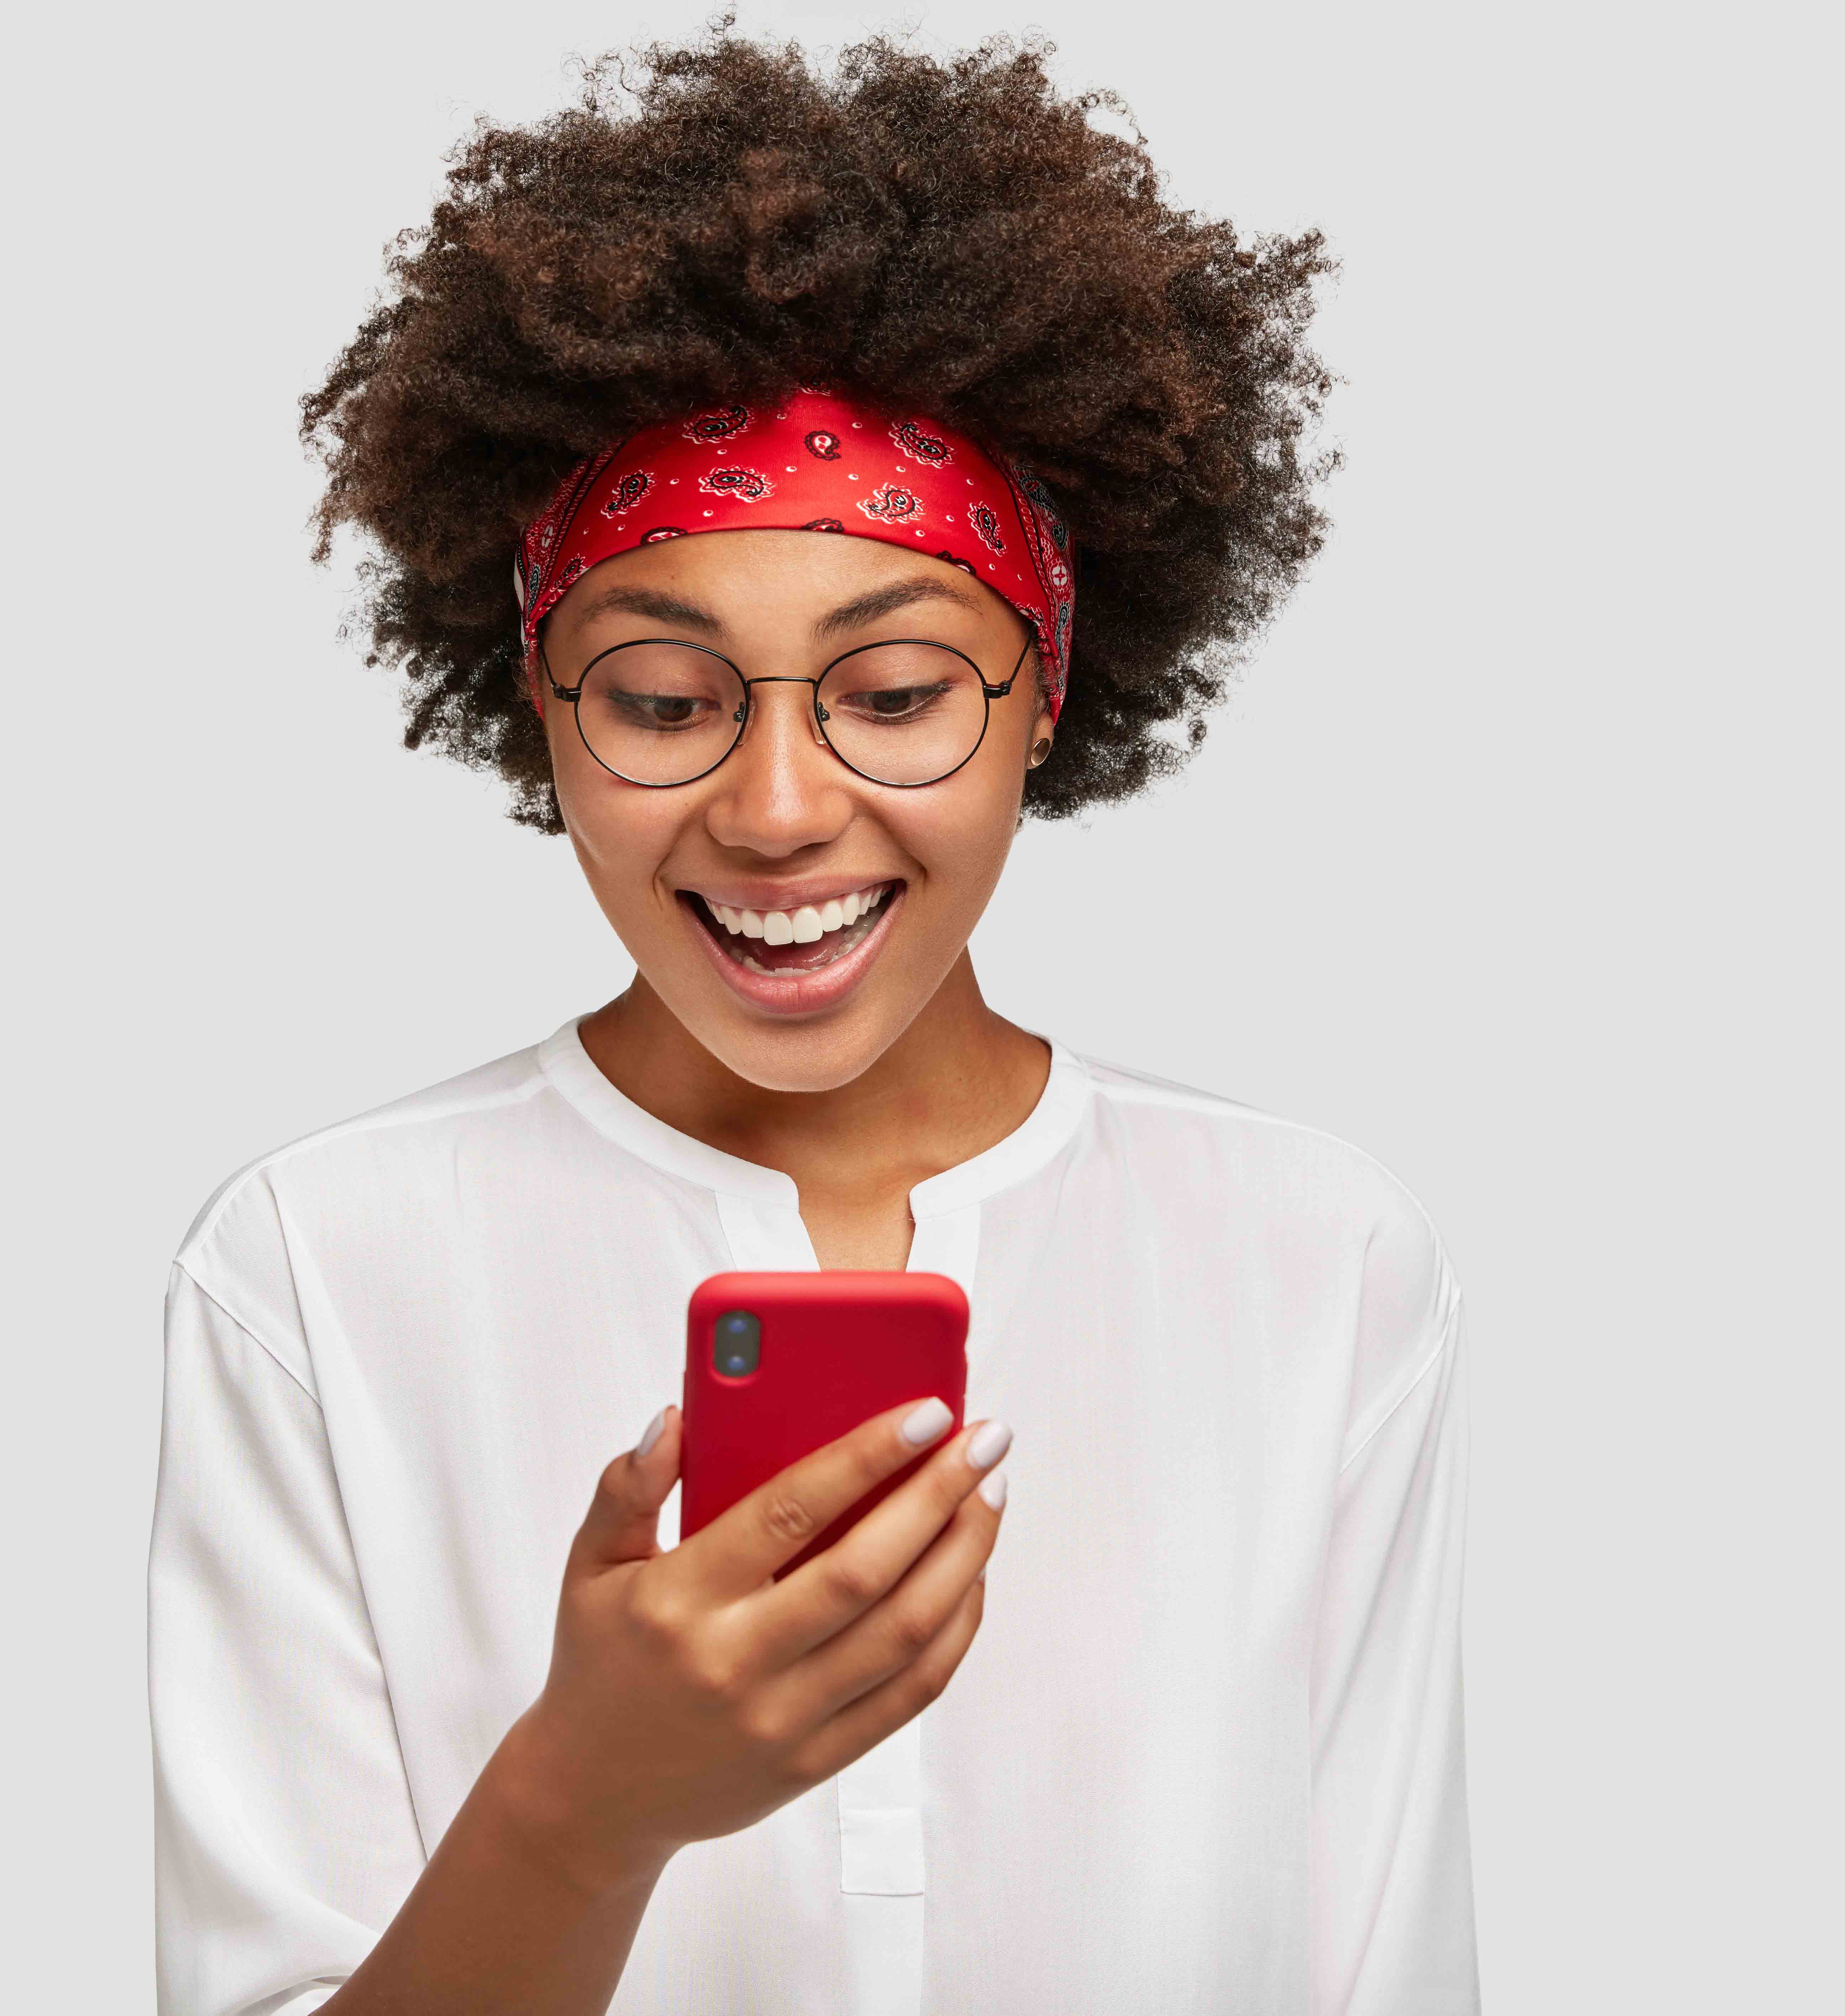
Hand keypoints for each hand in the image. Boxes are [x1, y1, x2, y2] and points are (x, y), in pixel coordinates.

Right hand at [494, 1396, 1010, 1891]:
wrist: (593, 1799)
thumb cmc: (602, 1660)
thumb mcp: (590, 1565)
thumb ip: (627, 1487)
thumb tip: (671, 1418)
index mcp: (680, 1600)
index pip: (790, 1511)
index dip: (867, 1456)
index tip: (928, 1411)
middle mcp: (736, 1663)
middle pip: (865, 1571)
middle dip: (941, 1496)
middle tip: (988, 1440)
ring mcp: (782, 1721)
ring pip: (904, 1632)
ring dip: (963, 1556)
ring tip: (991, 1495)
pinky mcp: (815, 1763)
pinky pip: (910, 1693)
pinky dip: (955, 1629)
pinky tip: (971, 1574)